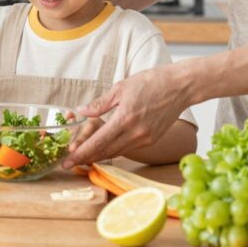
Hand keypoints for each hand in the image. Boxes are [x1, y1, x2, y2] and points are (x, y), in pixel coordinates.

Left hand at [61, 65, 188, 166]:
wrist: (180, 87)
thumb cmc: (151, 82)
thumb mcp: (121, 88)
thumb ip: (100, 104)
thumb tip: (80, 111)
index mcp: (125, 119)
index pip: (98, 142)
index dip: (80, 154)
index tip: (67, 162)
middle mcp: (135, 133)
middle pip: (105, 152)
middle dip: (86, 159)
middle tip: (69, 163)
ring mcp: (145, 138)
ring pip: (116, 152)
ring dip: (99, 156)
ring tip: (82, 159)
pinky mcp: (151, 139)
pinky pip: (127, 148)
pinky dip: (113, 150)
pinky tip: (103, 149)